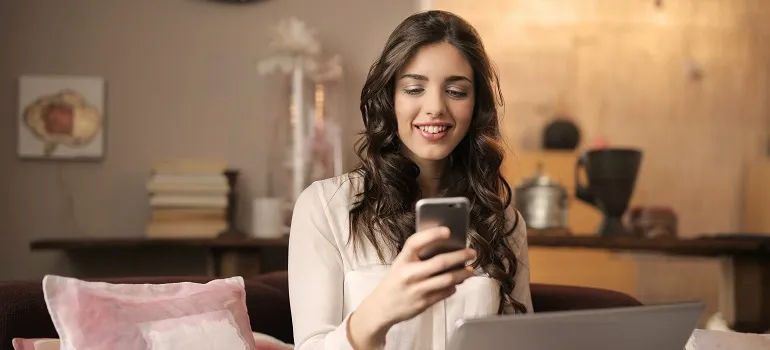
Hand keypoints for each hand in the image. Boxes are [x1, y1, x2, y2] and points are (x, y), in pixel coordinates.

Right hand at [347, 226, 475, 348]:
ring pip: (447, 279)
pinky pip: (445, 292)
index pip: (416, 242)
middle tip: (472, 252)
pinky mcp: (423, 303)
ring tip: (471, 270)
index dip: (432, 235)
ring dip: (462, 274)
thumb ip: (418, 257)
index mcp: (402, 260)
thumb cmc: (395, 282)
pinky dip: (454, 286)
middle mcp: (408, 274)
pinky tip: (457, 283)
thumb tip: (446, 249)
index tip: (448, 231)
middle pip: (439, 262)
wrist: (382, 307)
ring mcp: (416, 290)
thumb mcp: (401, 264)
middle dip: (460, 256)